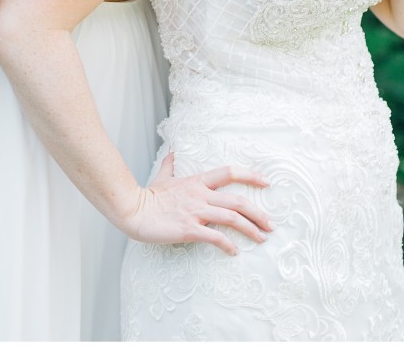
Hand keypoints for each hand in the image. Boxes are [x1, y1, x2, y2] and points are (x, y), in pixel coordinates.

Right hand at [124, 153, 272, 255]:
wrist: (133, 210)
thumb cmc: (149, 196)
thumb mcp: (163, 176)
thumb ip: (170, 164)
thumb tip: (171, 152)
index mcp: (197, 181)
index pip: (229, 172)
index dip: (250, 176)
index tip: (266, 182)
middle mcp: (200, 195)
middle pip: (237, 200)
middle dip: (258, 213)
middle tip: (271, 224)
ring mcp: (195, 212)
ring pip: (231, 218)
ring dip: (250, 229)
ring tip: (261, 238)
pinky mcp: (189, 229)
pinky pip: (214, 237)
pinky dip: (228, 245)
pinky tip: (234, 252)